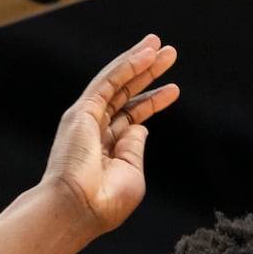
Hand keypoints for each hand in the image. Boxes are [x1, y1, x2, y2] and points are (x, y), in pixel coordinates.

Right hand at [42, 33, 179, 232]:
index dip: (153, 101)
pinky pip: (107, 83)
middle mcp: (95, 132)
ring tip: (159, 45)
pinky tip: (144, 55)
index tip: (174, 89)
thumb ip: (134, 149)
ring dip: (137, 61)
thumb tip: (140, 127)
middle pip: (126, 94)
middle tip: (168, 54)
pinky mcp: (82, 112)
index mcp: (107, 150)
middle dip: (147, 73)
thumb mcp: (131, 174)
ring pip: (116, 82)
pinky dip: (126, 66)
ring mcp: (86, 120)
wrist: (78, 208)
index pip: (132, 117)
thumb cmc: (104, 201)